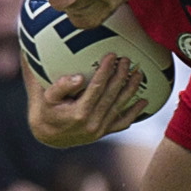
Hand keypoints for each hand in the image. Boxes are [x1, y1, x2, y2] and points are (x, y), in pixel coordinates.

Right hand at [30, 54, 146, 146]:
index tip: (112, 55)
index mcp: (78, 113)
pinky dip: (134, 113)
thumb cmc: (46, 109)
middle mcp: (92, 123)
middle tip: (127, 60)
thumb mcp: (46, 97)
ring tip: (138, 74)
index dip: (105, 71)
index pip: (96, 88)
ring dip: (130, 90)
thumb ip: (60, 86)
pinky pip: (121, 123)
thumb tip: (79, 78)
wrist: (49, 135)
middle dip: (121, 76)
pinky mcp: (103, 133)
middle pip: (111, 96)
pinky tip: (144, 102)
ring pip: (119, 107)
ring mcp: (99, 130)